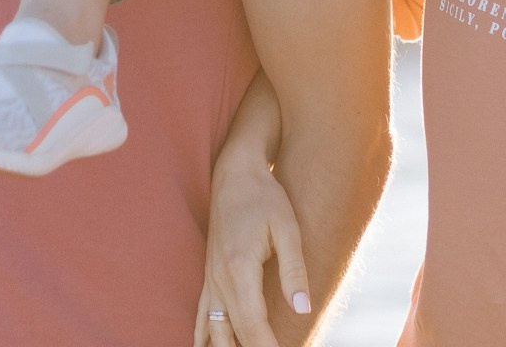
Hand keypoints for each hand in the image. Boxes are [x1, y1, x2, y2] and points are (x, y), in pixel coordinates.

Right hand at [196, 149, 312, 346]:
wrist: (235, 175)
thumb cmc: (265, 198)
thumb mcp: (288, 228)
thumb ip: (294, 271)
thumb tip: (303, 309)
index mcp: (240, 269)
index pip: (253, 325)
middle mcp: (219, 279)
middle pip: (234, 334)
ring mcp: (210, 279)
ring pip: (213, 330)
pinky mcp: (208, 277)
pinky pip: (201, 317)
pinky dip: (204, 338)